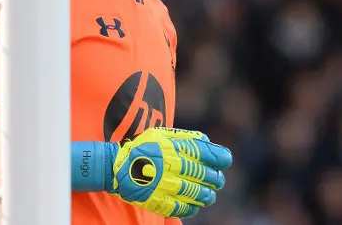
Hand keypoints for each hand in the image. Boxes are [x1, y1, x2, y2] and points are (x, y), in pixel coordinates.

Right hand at [105, 127, 231, 217]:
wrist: (116, 167)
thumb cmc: (141, 148)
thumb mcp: (161, 134)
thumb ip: (184, 137)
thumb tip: (207, 141)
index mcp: (174, 148)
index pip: (206, 154)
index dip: (220, 158)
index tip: (224, 161)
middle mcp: (172, 166)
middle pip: (206, 175)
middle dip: (215, 178)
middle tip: (217, 179)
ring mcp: (166, 185)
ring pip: (198, 194)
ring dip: (208, 194)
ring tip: (209, 194)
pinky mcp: (160, 202)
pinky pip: (183, 208)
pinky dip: (193, 207)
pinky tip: (194, 204)